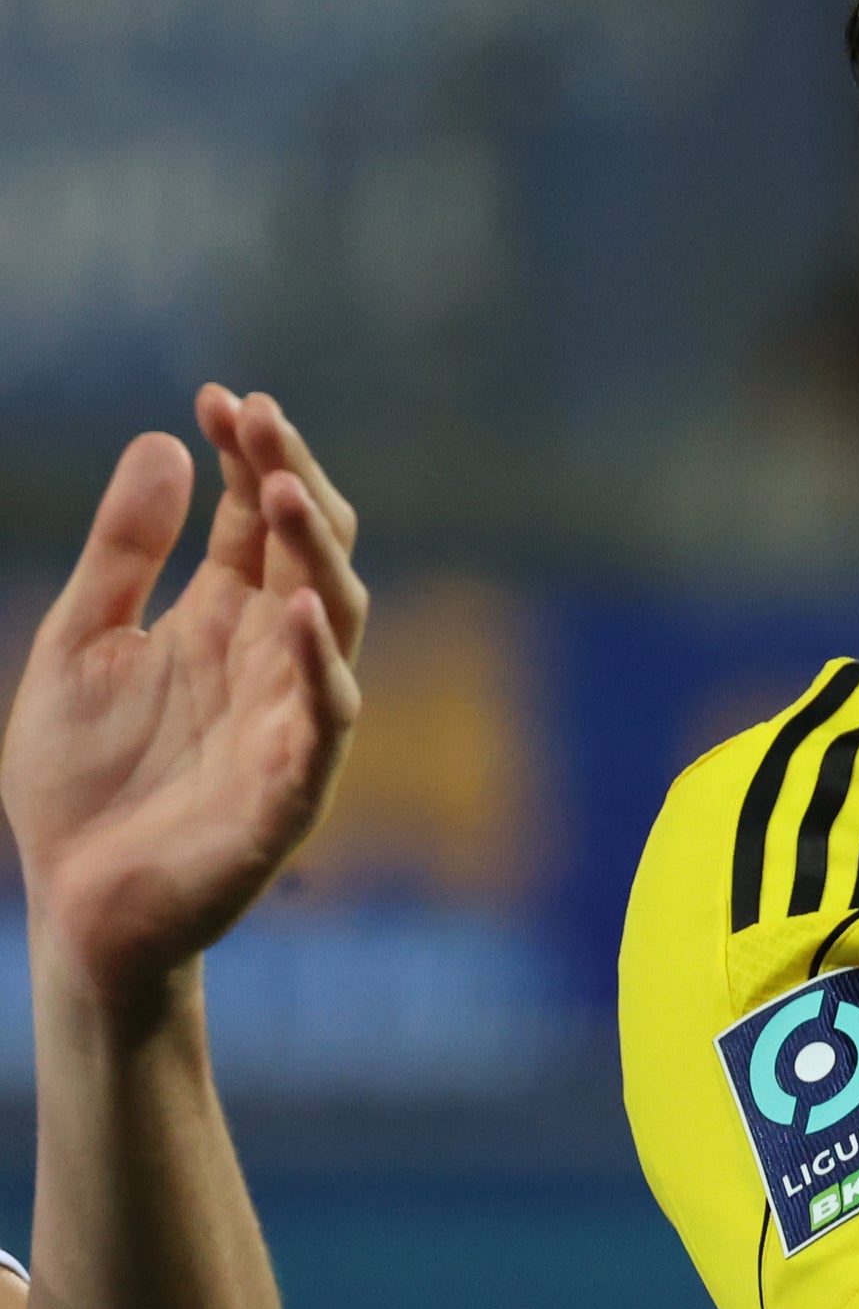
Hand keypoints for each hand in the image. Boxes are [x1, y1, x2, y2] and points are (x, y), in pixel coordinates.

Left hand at [2, 388, 367, 1021]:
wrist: (76, 909)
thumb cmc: (83, 784)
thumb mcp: (79, 644)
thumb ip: (123, 553)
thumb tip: (164, 444)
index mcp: (225, 620)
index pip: (258, 519)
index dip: (246, 456)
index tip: (220, 399)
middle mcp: (270, 656)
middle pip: (309, 548)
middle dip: (290, 478)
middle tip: (259, 417)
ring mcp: (288, 716)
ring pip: (332, 615)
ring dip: (312, 550)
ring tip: (277, 489)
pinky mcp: (289, 786)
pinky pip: (324, 716)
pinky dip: (317, 664)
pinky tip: (292, 609)